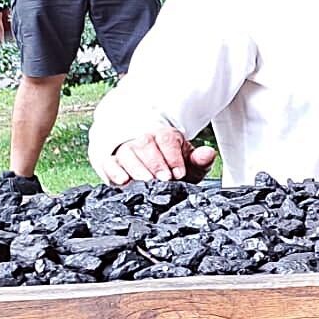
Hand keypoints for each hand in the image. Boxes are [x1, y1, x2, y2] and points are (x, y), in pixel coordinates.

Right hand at [100, 127, 216, 183]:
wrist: (154, 176)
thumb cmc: (173, 169)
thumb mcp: (190, 165)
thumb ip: (200, 160)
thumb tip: (208, 154)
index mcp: (165, 137)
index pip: (167, 139)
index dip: (173, 156)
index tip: (179, 173)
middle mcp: (144, 141)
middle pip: (145, 144)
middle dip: (156, 162)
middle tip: (164, 179)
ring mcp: (126, 151)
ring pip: (127, 152)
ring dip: (137, 168)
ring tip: (147, 182)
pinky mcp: (112, 163)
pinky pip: (109, 163)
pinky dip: (114, 171)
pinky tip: (123, 181)